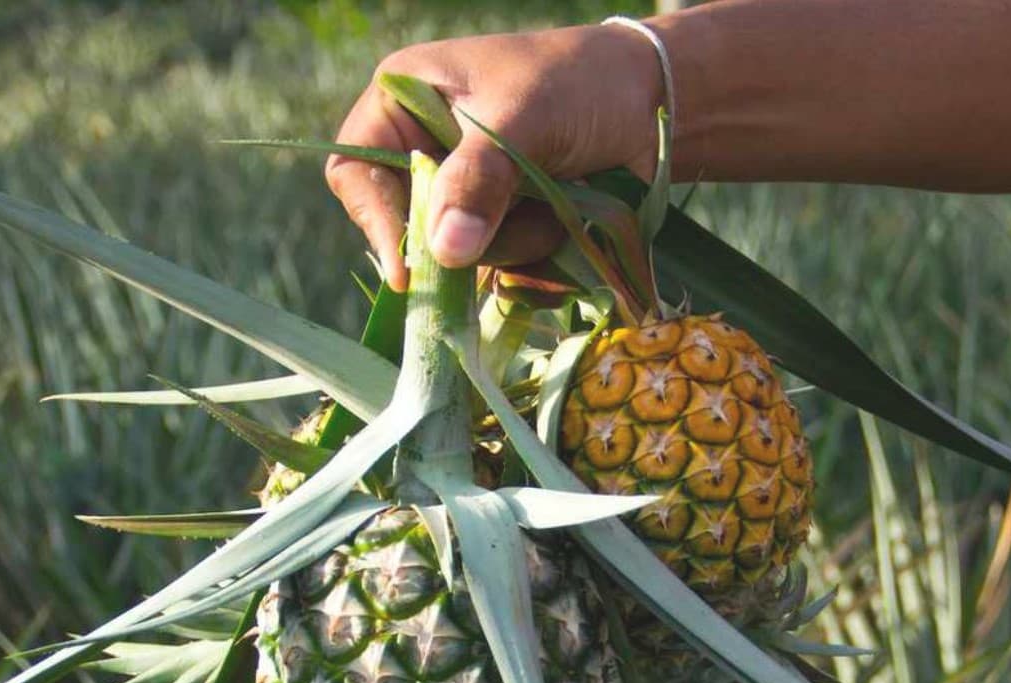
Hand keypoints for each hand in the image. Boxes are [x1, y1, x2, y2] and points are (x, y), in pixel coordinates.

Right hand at [326, 23, 663, 290]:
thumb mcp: (523, 118)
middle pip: (409, 228)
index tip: (409, 268)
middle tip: (513, 218)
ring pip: (462, 258)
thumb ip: (480, 179)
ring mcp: (467, 196)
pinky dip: (540, 257)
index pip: (355, 170)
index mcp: (406, 100)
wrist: (655, 102)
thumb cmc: (579, 83)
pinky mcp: (504, 228)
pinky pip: (503, 271)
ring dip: (516, 241)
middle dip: (467, 235)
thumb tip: (445, 251)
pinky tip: (570, 219)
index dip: (375, 220)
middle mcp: (427, 152)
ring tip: (558, 195)